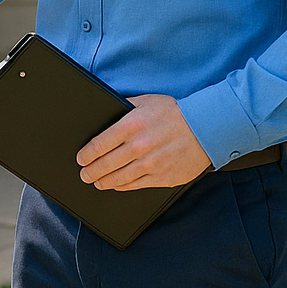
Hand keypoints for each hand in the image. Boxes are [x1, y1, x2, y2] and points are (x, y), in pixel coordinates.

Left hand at [76, 94, 210, 190]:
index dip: (86, 155)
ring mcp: (151, 164)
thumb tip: (104, 111)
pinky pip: (136, 185)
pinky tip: (116, 185)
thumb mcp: (145, 101)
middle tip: (84, 174)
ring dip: (104, 182)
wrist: (206, 127)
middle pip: (105, 164)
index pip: (98, 144)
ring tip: (97, 182)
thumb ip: (123, 106)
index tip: (80, 159)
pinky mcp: (163, 177)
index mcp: (131, 125)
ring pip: (118, 178)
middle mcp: (139, 146)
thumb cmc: (174, 113)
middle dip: (90, 171)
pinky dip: (123, 186)